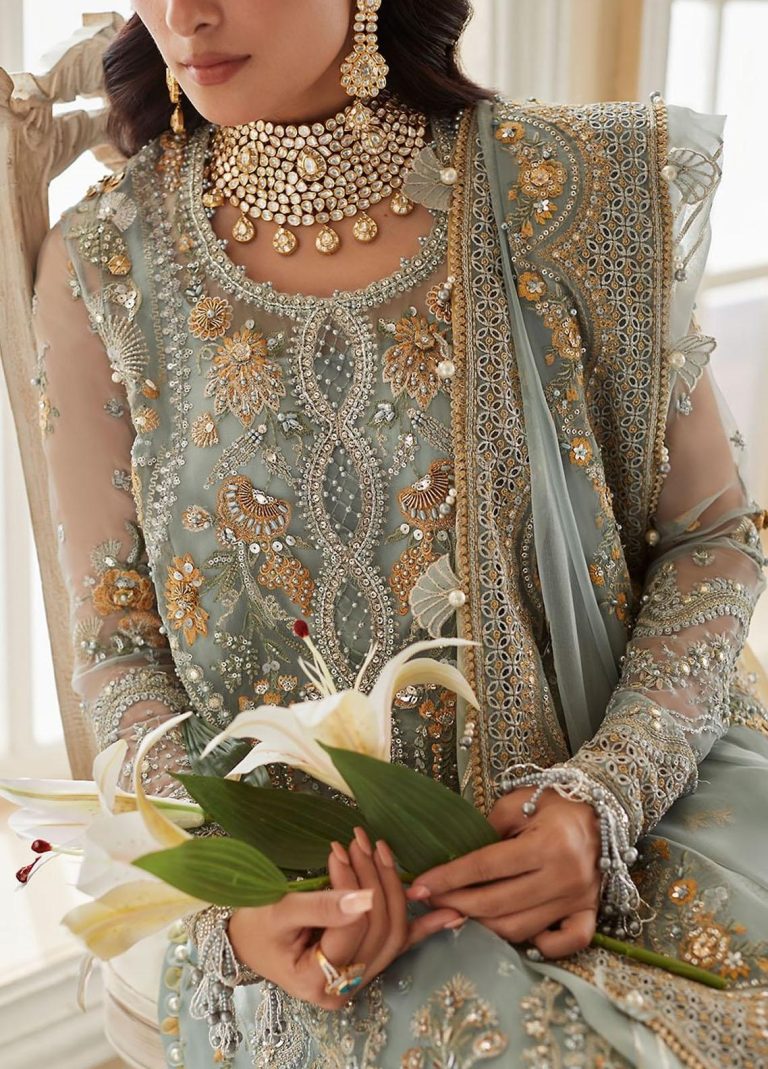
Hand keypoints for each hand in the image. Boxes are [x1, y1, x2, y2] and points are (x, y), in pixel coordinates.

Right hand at [229, 826, 461, 1008]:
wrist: (247, 941)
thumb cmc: (256, 926)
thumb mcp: (278, 912)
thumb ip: (321, 906)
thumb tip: (363, 897)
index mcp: (319, 982)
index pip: (353, 927)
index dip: (351, 885)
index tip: (340, 849)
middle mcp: (347, 988)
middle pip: (380, 929)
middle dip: (374, 878)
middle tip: (359, 839)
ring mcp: (362, 977)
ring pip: (395, 931)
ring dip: (393, 886)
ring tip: (381, 849)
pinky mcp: (370, 960)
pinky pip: (402, 943)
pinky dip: (428, 926)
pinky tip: (452, 911)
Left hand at [406, 787, 600, 957]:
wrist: (604, 811)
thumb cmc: (555, 803)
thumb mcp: (518, 803)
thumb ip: (488, 828)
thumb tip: (456, 857)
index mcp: (546, 844)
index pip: (486, 867)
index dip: (448, 878)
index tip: (419, 886)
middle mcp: (563, 876)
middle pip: (497, 902)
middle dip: (455, 904)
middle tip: (429, 901)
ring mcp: (578, 899)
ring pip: (520, 928)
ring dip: (482, 926)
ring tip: (456, 914)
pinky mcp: (590, 913)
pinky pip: (566, 943)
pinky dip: (540, 945)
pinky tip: (517, 933)